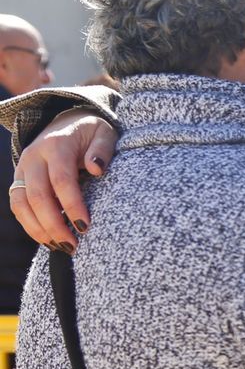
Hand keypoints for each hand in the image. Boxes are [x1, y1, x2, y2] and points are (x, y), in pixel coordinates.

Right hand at [10, 110, 117, 248]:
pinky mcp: (18, 180)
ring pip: (20, 204)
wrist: (65, 121)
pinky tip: (48, 239)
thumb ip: (103, 148)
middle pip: (37, 196)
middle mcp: (34, 157)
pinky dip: (29, 225)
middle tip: (73, 245)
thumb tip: (96, 168)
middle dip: (54, 224)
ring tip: (60, 247)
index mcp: (56, 146)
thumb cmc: (90, 132)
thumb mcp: (104, 132)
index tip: (86, 226)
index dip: (72, 205)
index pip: (61, 180)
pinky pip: (17, 206)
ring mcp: (22, 169)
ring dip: (38, 229)